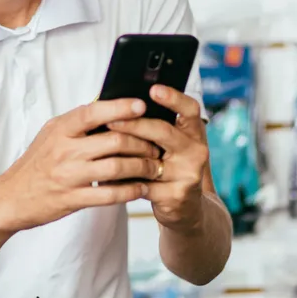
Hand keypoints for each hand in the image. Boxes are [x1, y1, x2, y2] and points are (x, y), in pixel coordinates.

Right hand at [0, 98, 163, 234]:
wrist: (11, 197)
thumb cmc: (36, 163)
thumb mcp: (50, 135)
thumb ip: (77, 123)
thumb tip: (111, 108)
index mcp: (60, 129)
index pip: (93, 112)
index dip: (120, 107)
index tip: (142, 105)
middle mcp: (64, 150)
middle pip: (114, 141)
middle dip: (142, 143)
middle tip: (155, 146)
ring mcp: (69, 176)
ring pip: (117, 168)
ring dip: (142, 167)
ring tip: (154, 167)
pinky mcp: (73, 199)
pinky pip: (110, 195)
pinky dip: (131, 191)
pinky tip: (141, 188)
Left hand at [105, 85, 210, 233]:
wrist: (186, 209)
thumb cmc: (169, 167)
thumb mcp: (170, 145)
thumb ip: (154, 127)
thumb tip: (119, 106)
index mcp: (194, 132)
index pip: (190, 109)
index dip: (174, 98)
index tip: (153, 89)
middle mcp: (196, 151)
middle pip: (164, 132)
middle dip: (134, 125)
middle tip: (111, 120)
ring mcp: (188, 174)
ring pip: (150, 161)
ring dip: (123, 155)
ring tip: (100, 147)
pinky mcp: (176, 196)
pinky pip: (143, 185)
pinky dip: (123, 181)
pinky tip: (106, 177)